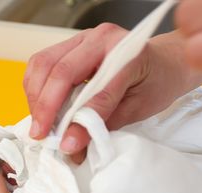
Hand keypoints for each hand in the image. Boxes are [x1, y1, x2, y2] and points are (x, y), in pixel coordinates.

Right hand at [24, 24, 201, 162]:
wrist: (165, 62)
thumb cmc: (158, 82)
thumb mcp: (138, 108)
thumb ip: (105, 124)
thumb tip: (72, 145)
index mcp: (124, 52)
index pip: (94, 90)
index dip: (76, 120)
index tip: (66, 144)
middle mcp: (99, 38)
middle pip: (58, 71)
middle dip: (45, 107)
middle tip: (42, 135)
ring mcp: (82, 38)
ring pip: (42, 64)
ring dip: (35, 97)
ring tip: (40, 124)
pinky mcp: (70, 45)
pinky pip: (42, 63)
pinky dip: (36, 88)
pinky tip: (42, 107)